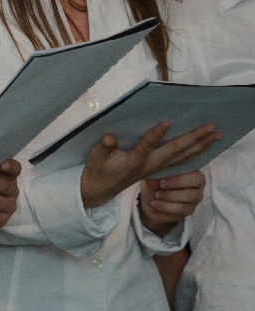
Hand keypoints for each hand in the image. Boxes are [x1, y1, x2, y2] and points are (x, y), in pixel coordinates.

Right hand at [81, 122, 218, 207]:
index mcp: (133, 162)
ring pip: (182, 156)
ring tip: (216, 134)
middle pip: (174, 151)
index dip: (156, 134)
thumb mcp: (95, 157)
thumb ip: (103, 147)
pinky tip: (205, 146)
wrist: (102, 189)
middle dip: (193, 138)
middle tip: (210, 127)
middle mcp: (149, 165)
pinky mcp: (159, 168)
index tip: (168, 121)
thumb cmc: (98, 169)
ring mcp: (156, 168)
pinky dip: (195, 152)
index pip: (146, 146)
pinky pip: (181, 160)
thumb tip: (109, 137)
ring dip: (200, 145)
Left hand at [139, 170, 205, 235]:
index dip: (181, 174)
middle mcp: (197, 183)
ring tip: (157, 195)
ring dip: (171, 196)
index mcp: (190, 169)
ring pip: (191, 196)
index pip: (195, 168)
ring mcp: (196, 197)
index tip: (162, 179)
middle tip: (161, 185)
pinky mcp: (190, 209)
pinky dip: (166, 206)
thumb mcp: (151, 178)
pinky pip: (183, 208)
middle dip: (178, 182)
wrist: (151, 202)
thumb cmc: (154, 184)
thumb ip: (154, 176)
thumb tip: (153, 178)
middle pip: (198, 181)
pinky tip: (155, 203)